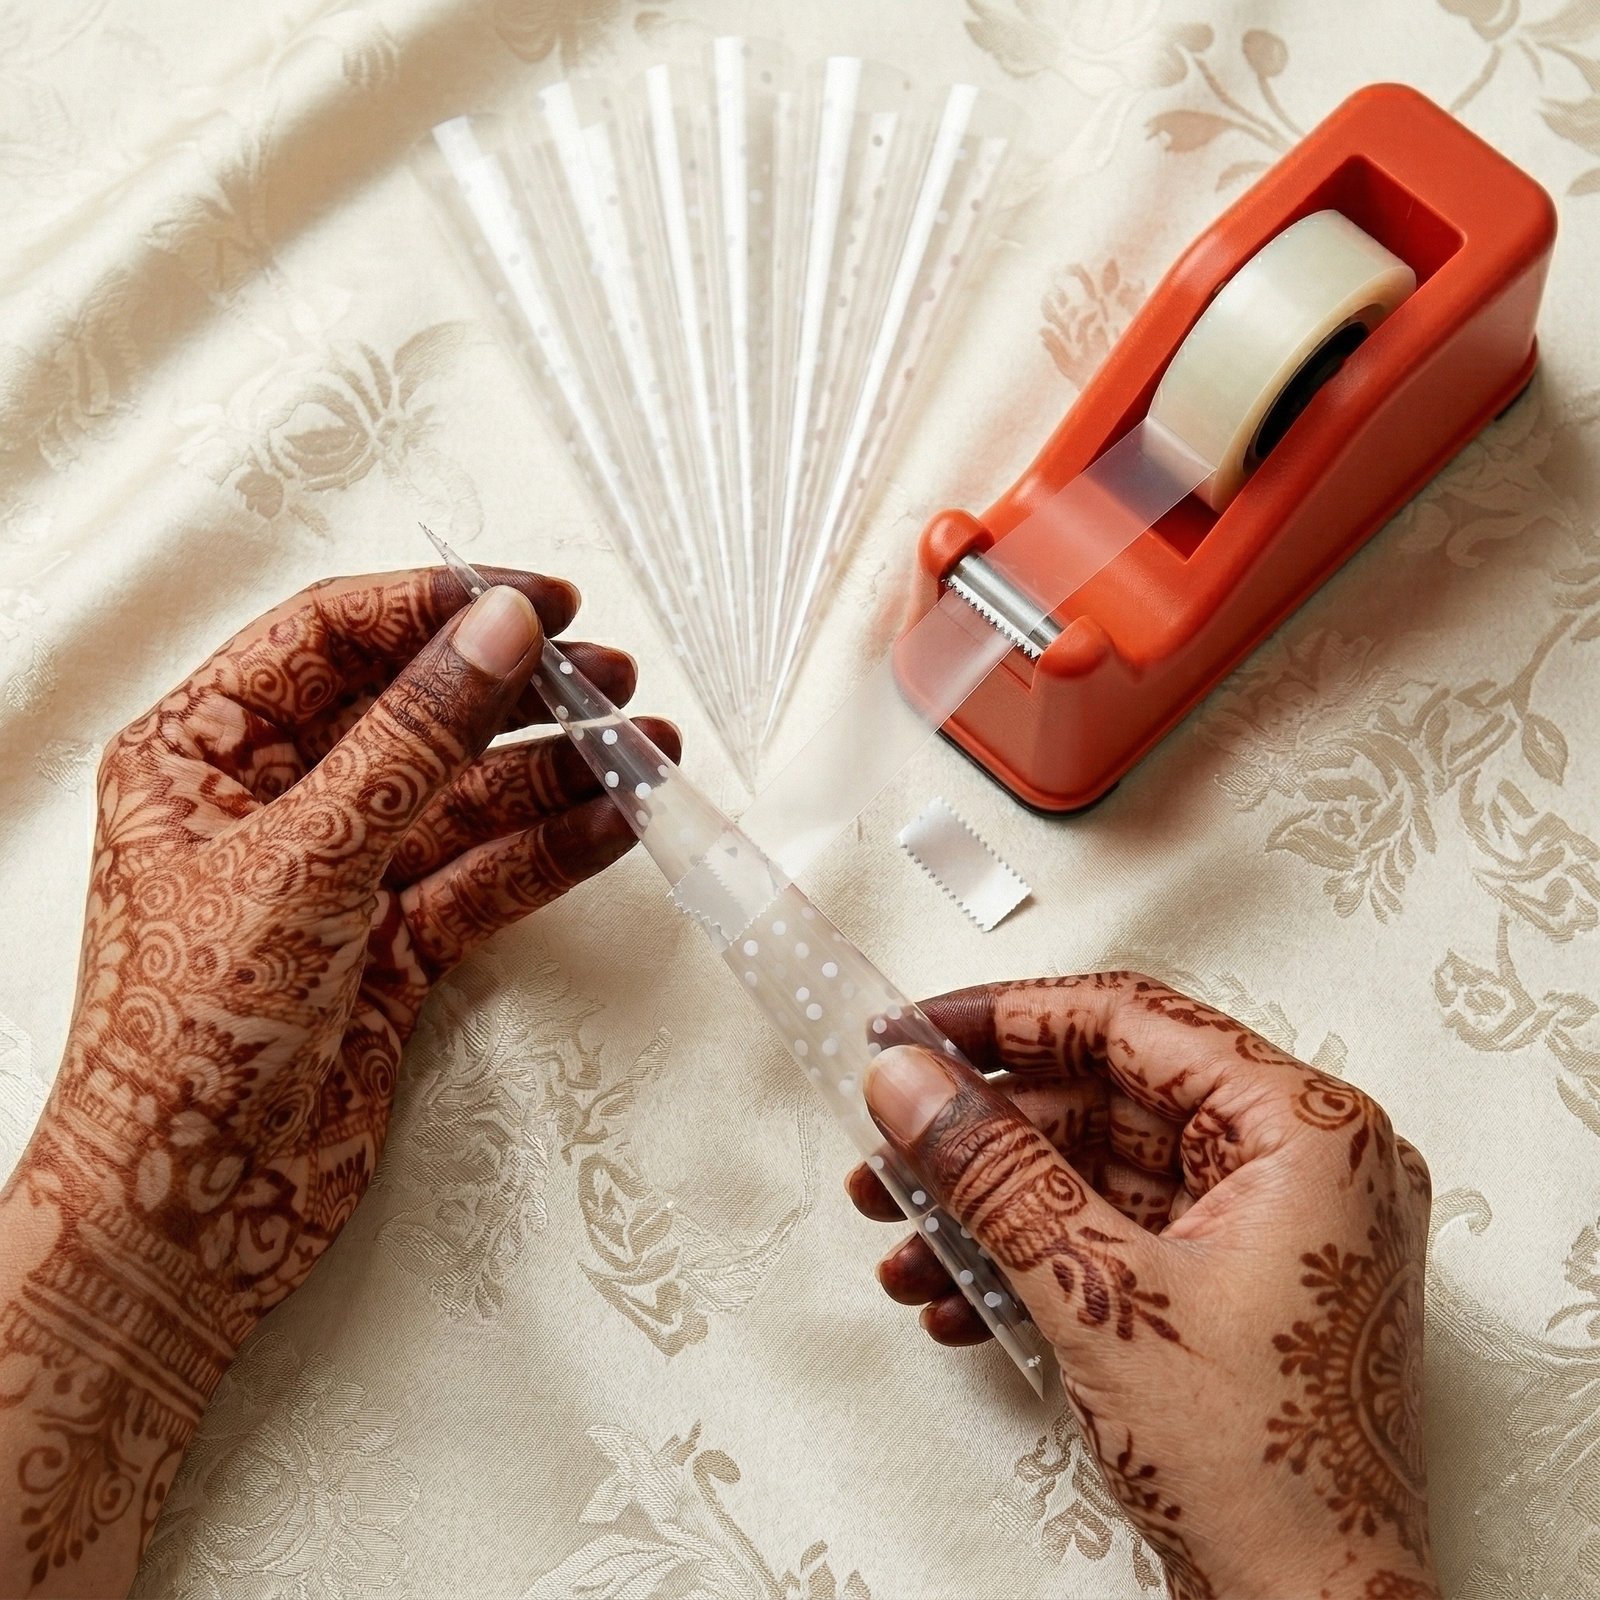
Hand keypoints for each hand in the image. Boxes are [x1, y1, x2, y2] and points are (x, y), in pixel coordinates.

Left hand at [0, 566, 675, 1596]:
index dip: (438, 608)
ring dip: (555, 774)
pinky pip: (486, 876)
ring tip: (645, 750)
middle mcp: (274, 805)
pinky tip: (618, 825)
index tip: (538, 605)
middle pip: (413, 715)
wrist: (192, 1214)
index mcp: (203, 754)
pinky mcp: (394, 946)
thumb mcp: (302, 864)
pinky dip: (553, 852)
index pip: (333, 639)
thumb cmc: (188, 1039)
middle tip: (608, 681)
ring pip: (464, 798)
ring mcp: (341, 877)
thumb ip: (409, 743)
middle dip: (515, 697)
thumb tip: (496, 635)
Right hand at [848, 974, 1437, 1599]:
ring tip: (905, 1231)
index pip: (1134, 1021)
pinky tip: (956, 1290)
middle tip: (896, 1138)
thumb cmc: (1269, 1473)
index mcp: (1307, 1133)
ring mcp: (1266, 1229)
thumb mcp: (1101, 1295)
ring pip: (1096, 1170)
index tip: (918, 1030)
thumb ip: (994, 1170)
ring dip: (991, 1202)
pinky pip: (1113, 1232)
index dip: (1008, 1018)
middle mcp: (1298, 1167)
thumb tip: (913, 1084)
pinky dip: (1033, 1254)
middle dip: (984, 1132)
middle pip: (1106, 1097)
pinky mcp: (1229, 1284)